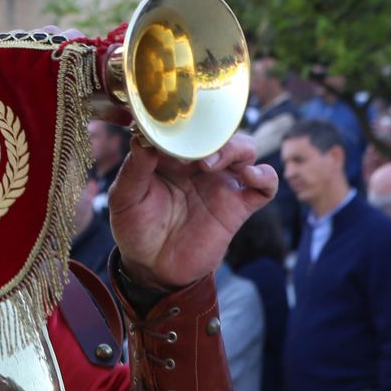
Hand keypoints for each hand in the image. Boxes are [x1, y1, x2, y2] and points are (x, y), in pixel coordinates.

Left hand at [109, 133, 276, 288]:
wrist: (151, 267)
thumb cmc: (135, 226)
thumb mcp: (125, 197)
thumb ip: (134, 169)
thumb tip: (142, 140)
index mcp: (172, 154)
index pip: (186, 126)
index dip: (183, 123)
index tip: (169, 131)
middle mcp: (199, 163)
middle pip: (221, 131)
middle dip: (211, 132)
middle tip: (192, 148)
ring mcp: (221, 183)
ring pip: (246, 150)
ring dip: (235, 148)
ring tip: (211, 163)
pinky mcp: (237, 206)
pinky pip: (265, 186)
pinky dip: (265, 176)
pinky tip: (250, 176)